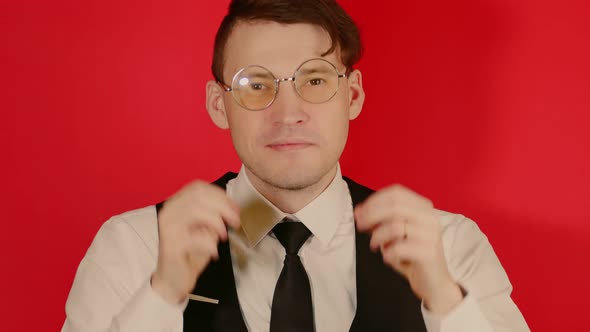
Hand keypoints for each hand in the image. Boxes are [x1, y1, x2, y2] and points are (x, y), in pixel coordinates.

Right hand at [151, 180, 239, 304]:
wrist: (173, 281)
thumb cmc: (191, 253)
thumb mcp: (205, 229)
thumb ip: (213, 215)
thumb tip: (232, 207)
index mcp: (175, 204)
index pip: (198, 187)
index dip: (220, 195)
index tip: (235, 209)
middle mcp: (168, 212)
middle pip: (198, 196)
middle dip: (223, 207)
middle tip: (235, 222)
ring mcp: (167, 228)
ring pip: (196, 212)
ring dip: (217, 223)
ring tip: (223, 237)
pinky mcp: (171, 245)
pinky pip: (197, 238)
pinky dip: (211, 245)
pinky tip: (214, 253)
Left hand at [355, 184, 462, 313]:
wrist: (433, 282)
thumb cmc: (411, 256)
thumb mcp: (392, 235)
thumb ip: (378, 220)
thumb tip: (359, 211)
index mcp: (423, 208)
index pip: (396, 193)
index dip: (374, 200)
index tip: (360, 213)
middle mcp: (430, 217)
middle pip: (394, 205)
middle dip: (371, 215)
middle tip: (361, 227)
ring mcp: (431, 235)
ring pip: (395, 226)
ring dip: (378, 237)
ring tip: (376, 246)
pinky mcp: (429, 253)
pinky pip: (399, 248)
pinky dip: (388, 253)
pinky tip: (389, 258)